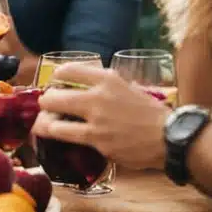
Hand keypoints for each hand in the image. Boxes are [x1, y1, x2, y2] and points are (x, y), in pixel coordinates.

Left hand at [33, 64, 170, 171]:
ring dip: (44, 123)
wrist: (169, 137)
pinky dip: (57, 136)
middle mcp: (98, 97)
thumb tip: (92, 88)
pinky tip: (54, 136)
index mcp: (108, 79)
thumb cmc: (152, 113)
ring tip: (42, 124)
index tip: (55, 82)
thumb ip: (109, 88)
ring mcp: (95, 121)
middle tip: (47, 105)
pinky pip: (66, 137)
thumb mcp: (130, 89)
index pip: (68, 70)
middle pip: (53, 96)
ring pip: (53, 120)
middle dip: (46, 101)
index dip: (56, 76)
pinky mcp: (96, 141)